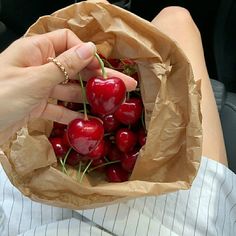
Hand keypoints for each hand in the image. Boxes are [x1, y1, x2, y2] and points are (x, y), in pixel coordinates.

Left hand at [0, 29, 136, 142]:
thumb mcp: (35, 79)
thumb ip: (64, 65)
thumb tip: (90, 49)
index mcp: (35, 50)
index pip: (67, 42)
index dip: (85, 52)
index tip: (101, 67)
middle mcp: (39, 66)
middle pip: (74, 68)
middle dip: (98, 76)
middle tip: (123, 85)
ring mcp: (39, 87)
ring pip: (69, 89)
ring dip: (88, 97)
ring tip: (109, 105)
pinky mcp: (37, 105)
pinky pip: (59, 107)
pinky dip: (71, 114)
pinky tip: (86, 121)